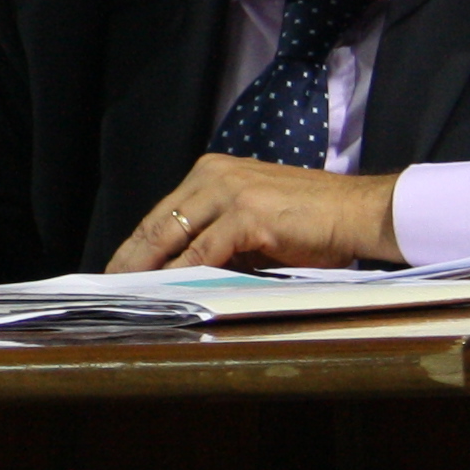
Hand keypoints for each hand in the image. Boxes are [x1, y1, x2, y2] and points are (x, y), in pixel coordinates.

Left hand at [103, 156, 401, 271]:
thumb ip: (216, 238)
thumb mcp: (253, 224)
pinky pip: (203, 252)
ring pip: (173, 237)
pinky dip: (182, 274)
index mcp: (212, 172)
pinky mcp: (247, 214)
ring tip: (130, 296)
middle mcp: (214, 175)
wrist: (359, 212)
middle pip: (157, 223)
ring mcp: (229, 191)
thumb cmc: (313, 221)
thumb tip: (179, 270)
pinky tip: (167, 292)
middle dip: (131, 259)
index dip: (136, 246)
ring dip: (149, 270)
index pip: (162, 213)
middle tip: (109, 288)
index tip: (117, 271)